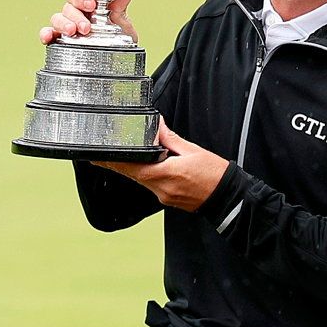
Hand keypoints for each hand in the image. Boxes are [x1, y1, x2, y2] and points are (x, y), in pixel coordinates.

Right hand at [40, 0, 135, 44]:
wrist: (119, 60)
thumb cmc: (119, 38)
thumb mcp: (123, 23)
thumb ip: (121, 7)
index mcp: (90, 4)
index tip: (92, 5)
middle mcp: (77, 14)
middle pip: (68, 5)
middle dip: (76, 14)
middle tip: (86, 27)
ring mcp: (68, 26)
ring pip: (57, 17)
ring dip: (63, 23)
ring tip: (72, 31)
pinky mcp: (60, 40)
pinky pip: (48, 33)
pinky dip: (46, 33)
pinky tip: (47, 37)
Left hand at [96, 118, 228, 210]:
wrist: (228, 198)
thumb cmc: (214, 175)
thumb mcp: (193, 150)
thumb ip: (171, 139)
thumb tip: (158, 126)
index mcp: (165, 174)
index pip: (132, 167)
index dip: (113, 162)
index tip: (99, 157)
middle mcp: (161, 189)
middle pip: (133, 175)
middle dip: (118, 165)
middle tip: (100, 157)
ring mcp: (164, 196)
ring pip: (141, 180)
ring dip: (132, 169)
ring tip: (121, 159)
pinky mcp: (168, 200)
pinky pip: (151, 185)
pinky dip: (146, 175)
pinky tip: (146, 168)